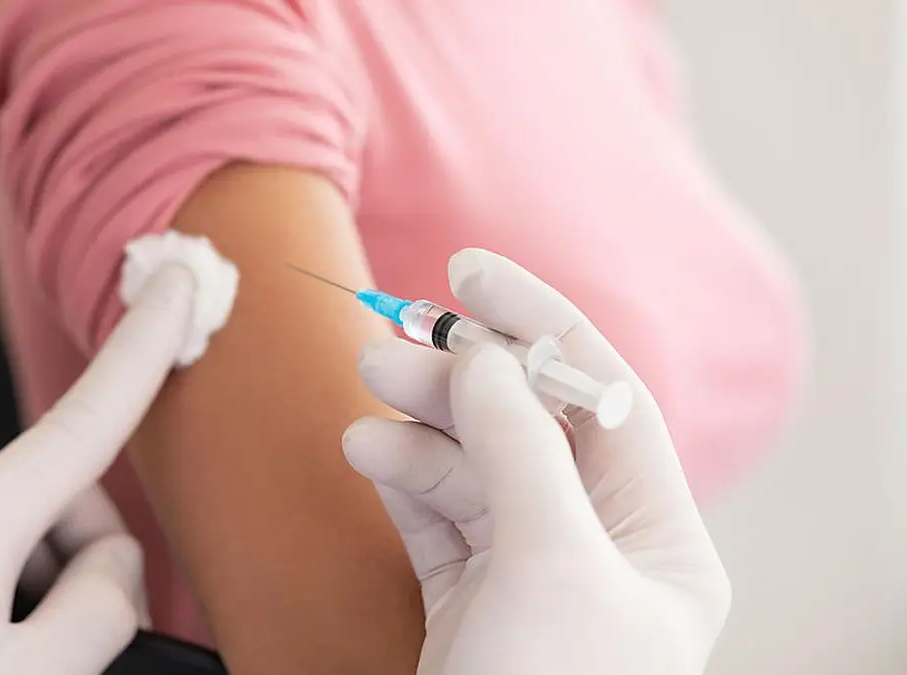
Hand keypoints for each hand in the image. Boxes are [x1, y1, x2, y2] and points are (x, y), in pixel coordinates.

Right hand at [343, 249, 730, 673]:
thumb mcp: (548, 564)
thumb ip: (518, 446)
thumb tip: (485, 353)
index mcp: (657, 542)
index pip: (602, 399)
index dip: (540, 325)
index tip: (473, 272)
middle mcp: (597, 551)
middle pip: (526, 428)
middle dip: (459, 380)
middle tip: (389, 346)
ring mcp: (528, 575)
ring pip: (472, 469)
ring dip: (417, 428)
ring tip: (365, 403)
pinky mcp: (468, 600)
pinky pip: (435, 515)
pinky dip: (401, 478)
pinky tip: (367, 452)